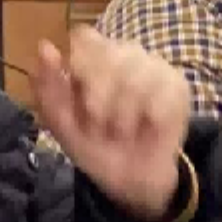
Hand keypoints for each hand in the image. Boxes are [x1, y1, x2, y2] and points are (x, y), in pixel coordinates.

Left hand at [31, 27, 190, 221]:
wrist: (130, 182)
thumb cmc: (95, 145)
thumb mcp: (62, 123)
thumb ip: (47, 86)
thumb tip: (43, 45)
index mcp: (93, 56)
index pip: (83, 39)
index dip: (79, 67)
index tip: (77, 96)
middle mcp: (125, 54)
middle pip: (107, 57)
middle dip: (96, 99)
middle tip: (97, 124)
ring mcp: (155, 67)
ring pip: (134, 76)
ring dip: (122, 114)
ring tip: (121, 130)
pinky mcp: (178, 87)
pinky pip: (162, 93)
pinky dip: (149, 117)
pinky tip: (146, 127)